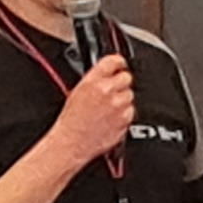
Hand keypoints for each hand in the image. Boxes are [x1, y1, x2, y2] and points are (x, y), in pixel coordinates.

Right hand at [41, 54, 134, 169]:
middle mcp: (107, 91)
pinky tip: (111, 118)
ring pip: (130, 95)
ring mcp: (118, 105)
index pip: (113, 61)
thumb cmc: (71, 121)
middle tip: (113, 91)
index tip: (120, 64)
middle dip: (121, 83)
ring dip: (123, 100)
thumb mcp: (76, 92)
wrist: (72, 142)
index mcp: (92, 81)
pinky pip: (131, 111)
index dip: (119, 62)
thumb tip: (108, 72)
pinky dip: (125, 114)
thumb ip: (94, 79)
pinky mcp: (125, 119)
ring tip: (108, 109)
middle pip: (127, 77)